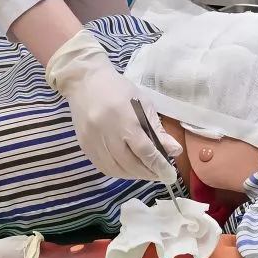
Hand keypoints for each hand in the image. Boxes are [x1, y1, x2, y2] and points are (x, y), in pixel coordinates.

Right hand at [48, 29, 180, 181]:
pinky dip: (119, 172)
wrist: (85, 81)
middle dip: (148, 173)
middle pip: (130, 164)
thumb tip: (174, 150)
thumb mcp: (143, 103)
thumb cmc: (119, 89)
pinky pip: (103, 167)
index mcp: (124, 118)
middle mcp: (107, 132)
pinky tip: (128, 169)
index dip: (159, 166)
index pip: (144, 150)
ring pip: (116, 169)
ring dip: (134, 175)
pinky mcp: (84, 146)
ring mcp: (93, 141)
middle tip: (160, 174)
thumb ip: (157, 129)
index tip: (170, 176)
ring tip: (146, 172)